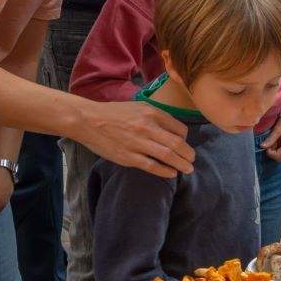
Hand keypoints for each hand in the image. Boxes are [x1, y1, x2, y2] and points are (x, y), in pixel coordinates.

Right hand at [69, 100, 194, 178]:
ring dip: (181, 164)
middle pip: (177, 143)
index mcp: (151, 113)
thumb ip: (155, 116)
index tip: (185, 144)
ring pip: (168, 156)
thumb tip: (172, 130)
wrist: (88, 120)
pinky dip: (165, 171)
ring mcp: (138, 143)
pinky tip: (172, 173)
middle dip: (188, 154)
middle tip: (192, 160)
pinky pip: (152, 166)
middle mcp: (147, 127)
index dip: (186, 138)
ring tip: (188, 169)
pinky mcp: (128, 157)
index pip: (179, 128)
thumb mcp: (137, 107)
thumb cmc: (113, 113)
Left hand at [261, 107, 280, 160]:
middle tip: (271, 141)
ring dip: (277, 151)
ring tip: (277, 140)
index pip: (277, 156)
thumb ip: (270, 139)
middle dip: (273, 152)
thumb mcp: (278, 128)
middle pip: (280, 158)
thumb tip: (262, 147)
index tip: (267, 144)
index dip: (269, 152)